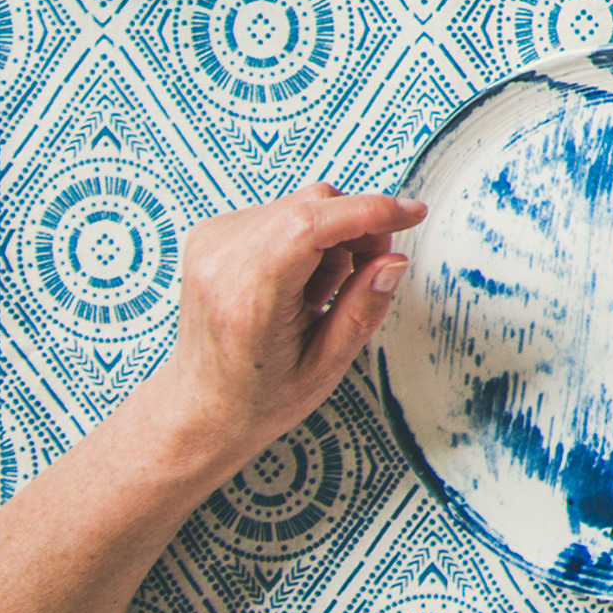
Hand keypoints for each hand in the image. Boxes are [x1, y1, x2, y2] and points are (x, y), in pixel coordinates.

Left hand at [125, 184, 419, 467]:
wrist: (200, 407)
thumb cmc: (259, 397)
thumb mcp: (325, 367)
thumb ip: (362, 310)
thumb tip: (393, 262)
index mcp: (248, 299)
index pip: (311, 225)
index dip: (369, 211)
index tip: (411, 214)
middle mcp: (220, 264)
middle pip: (312, 206)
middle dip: (356, 229)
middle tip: (367, 274)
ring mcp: (209, 245)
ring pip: (300, 205)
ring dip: (329, 237)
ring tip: (320, 291)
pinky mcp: (209, 236)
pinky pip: (279, 212)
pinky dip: (304, 237)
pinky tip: (297, 280)